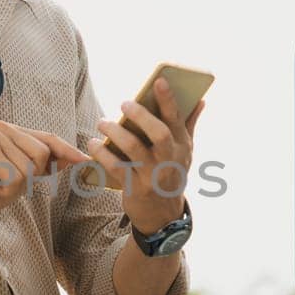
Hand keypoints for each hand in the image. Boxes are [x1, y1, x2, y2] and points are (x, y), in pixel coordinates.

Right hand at [0, 120, 89, 222]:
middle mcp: (1, 127)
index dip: (67, 150)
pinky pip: (16, 178)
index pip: (46, 138)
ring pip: (30, 167)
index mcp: (9, 129)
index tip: (85, 159)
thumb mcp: (21, 177)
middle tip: (5, 182)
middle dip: (31, 176)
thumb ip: (43, 165)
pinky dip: (7, 191)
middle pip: (42, 153)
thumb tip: (72, 157)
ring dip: (17, 186)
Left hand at [86, 77, 205, 232]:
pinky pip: (116, 167)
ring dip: (116, 132)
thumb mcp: (184, 151)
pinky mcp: (135, 188)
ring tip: (102, 122)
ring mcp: (153, 175)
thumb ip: (190, 124)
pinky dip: (102, 154)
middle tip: (124, 103)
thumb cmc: (171, 173)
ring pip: (134, 149)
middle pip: (160, 134)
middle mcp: (170, 160)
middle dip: (142, 116)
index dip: (169, 99)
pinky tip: (93, 144)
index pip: (177, 119)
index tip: (159, 80)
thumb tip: (201, 99)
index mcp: (182, 146)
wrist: (163, 214)